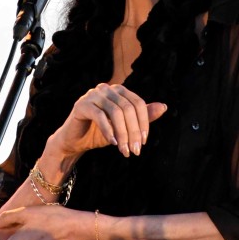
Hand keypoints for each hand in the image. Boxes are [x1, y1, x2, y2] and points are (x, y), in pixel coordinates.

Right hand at [49, 83, 166, 159]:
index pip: (138, 103)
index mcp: (118, 90)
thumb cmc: (100, 133)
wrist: (74, 142)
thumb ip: (142, 117)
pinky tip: (113, 143)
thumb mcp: (125, 127)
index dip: (144, 122)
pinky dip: (108, 131)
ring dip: (123, 134)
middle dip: (134, 131)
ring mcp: (92, 94)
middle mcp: (106, 88)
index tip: (144, 142)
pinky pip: (100, 116)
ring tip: (125, 151)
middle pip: (128, 108)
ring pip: (116, 112)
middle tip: (135, 151)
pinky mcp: (81, 104)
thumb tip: (164, 107)